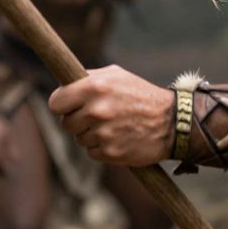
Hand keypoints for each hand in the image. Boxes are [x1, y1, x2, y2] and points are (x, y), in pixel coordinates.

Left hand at [48, 65, 174, 167]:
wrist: (172, 122)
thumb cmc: (141, 95)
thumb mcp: (117, 75)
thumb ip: (88, 78)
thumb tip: (63, 83)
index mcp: (95, 87)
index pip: (55, 102)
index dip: (62, 104)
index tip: (69, 106)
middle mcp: (97, 110)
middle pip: (65, 123)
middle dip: (78, 121)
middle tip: (97, 116)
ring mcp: (103, 133)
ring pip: (79, 139)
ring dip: (91, 135)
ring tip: (113, 126)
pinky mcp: (110, 152)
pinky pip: (92, 152)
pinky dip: (102, 148)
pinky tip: (118, 138)